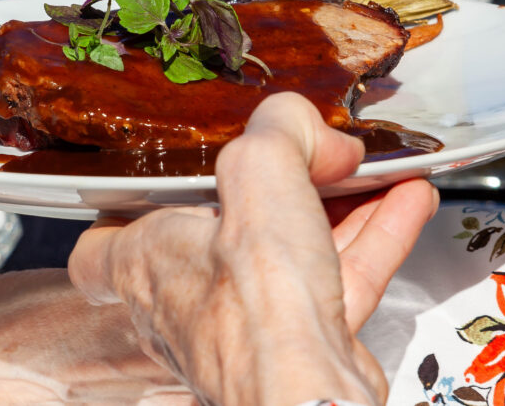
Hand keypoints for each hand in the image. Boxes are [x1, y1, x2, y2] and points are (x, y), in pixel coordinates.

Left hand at [68, 92, 439, 405]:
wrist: (309, 398)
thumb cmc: (257, 313)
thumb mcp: (256, 176)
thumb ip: (275, 130)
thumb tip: (301, 125)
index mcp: (149, 261)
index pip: (100, 247)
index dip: (120, 212)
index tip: (147, 185)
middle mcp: (190, 297)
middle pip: (219, 231)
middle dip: (268, 189)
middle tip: (303, 157)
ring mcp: (248, 324)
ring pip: (289, 250)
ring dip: (336, 206)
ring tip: (367, 170)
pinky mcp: (303, 341)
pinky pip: (338, 276)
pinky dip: (372, 237)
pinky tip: (404, 202)